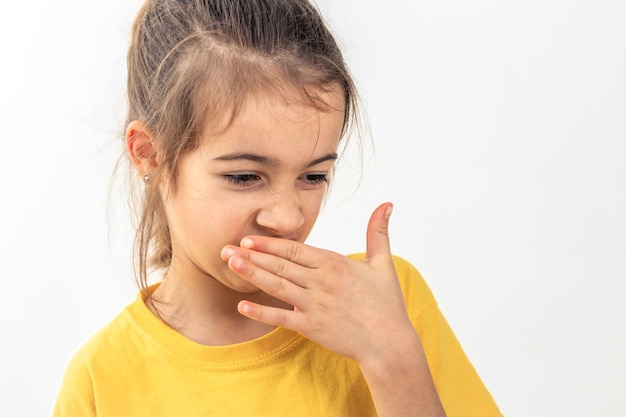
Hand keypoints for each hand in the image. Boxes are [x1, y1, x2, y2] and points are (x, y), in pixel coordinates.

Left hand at [221, 202, 415, 362]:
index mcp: (334, 264)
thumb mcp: (383, 264)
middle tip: (225, 248)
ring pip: (277, 286)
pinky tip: (241, 306)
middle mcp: (321, 282)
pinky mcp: (312, 327)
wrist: (389, 343)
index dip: (269, 244)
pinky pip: (282, 317)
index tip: (248, 238)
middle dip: (251, 255)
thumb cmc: (386, 303)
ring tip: (230, 264)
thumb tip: (387, 203)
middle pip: (280, 265)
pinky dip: (261, 312)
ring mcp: (315, 305)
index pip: (295, 250)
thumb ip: (378, 232)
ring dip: (251, 274)